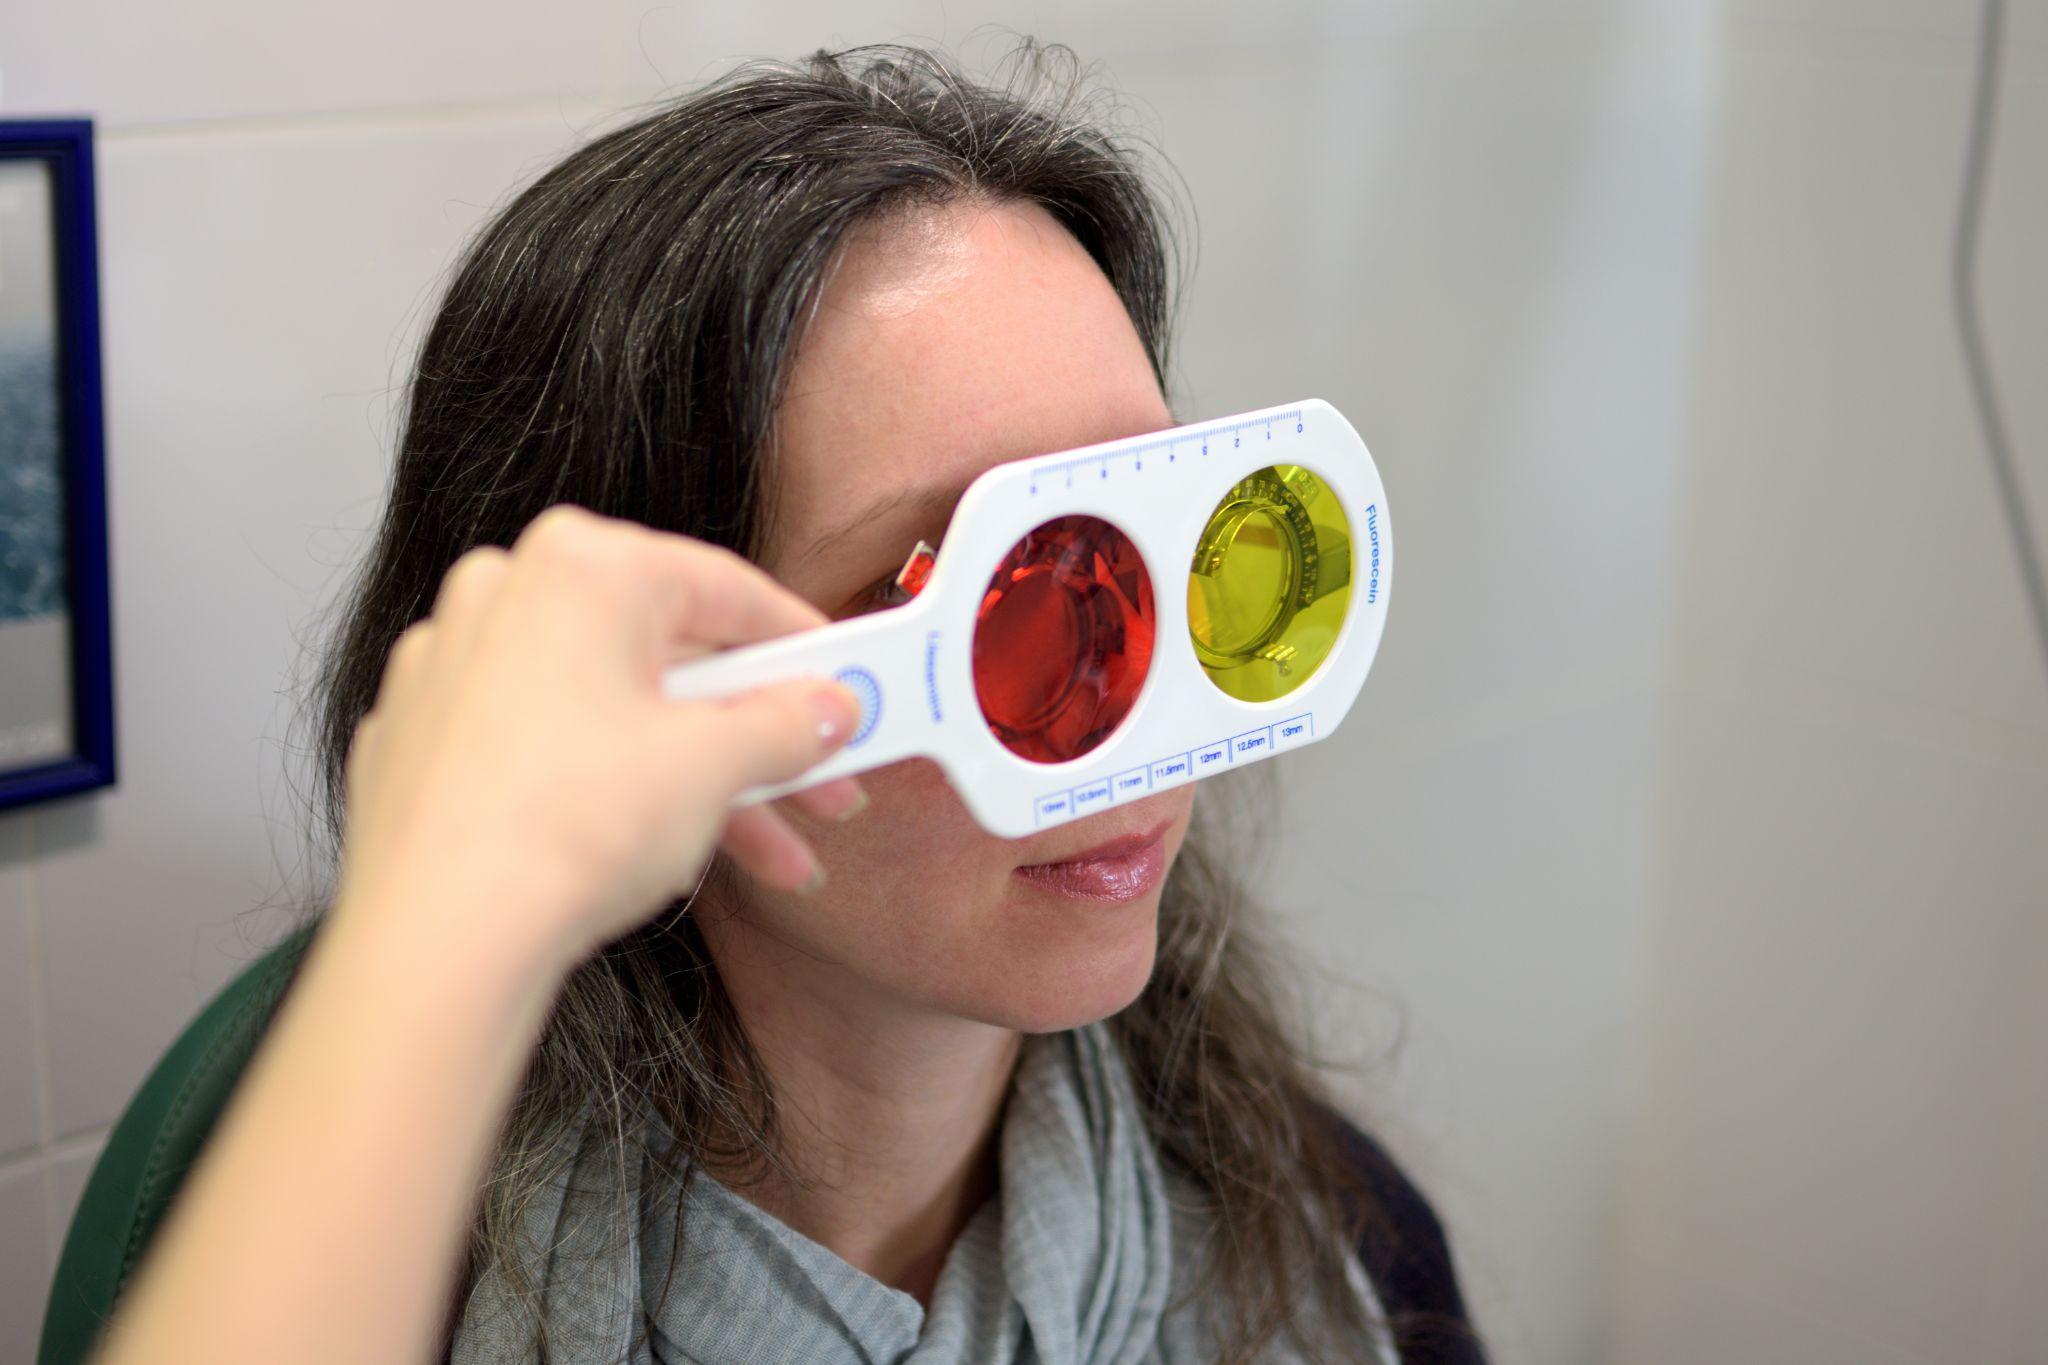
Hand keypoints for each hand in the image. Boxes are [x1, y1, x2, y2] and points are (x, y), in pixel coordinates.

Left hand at [332, 503, 866, 974]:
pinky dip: (612, 788)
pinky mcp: (423, 739)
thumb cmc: (561, 830)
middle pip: (670, 657)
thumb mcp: (715, 767)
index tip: (844, 684)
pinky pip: (548, 747)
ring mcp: (454, 665)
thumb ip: (786, 724)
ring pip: (612, 710)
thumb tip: (826, 709)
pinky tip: (666, 851)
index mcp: (581, 568)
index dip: (802, 646)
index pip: (726, 589)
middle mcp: (506, 594)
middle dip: (755, 736)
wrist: (438, 941)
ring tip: (769, 854)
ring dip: (698, 780)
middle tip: (817, 783)